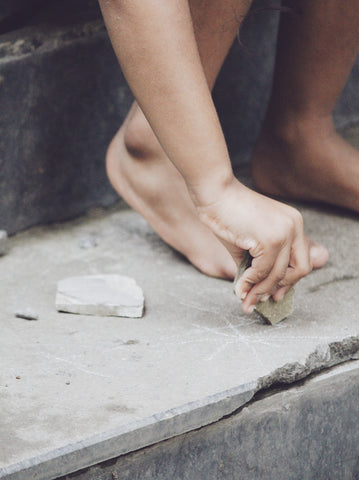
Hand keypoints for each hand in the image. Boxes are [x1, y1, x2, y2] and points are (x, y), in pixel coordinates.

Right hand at [193, 177, 311, 312]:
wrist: (213, 192)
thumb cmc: (226, 213)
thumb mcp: (249, 240)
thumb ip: (258, 263)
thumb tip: (257, 292)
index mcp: (293, 223)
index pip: (301, 260)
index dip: (288, 281)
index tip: (274, 293)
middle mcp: (294, 226)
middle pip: (300, 270)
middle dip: (279, 288)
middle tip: (260, 300)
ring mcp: (284, 232)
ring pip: (278, 275)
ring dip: (259, 290)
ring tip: (244, 298)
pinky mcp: (270, 240)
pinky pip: (262, 271)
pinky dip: (250, 283)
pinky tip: (240, 287)